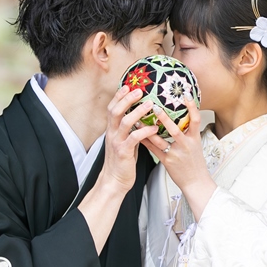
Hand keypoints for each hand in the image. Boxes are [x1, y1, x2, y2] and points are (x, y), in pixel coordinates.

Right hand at [79, 86, 158, 253]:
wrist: (115, 181)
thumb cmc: (123, 161)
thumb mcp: (124, 141)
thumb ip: (129, 129)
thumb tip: (140, 117)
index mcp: (112, 130)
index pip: (112, 108)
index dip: (119, 96)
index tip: (128, 85)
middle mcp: (112, 133)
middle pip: (115, 110)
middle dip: (127, 98)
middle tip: (139, 90)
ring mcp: (117, 142)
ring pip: (125, 122)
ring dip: (138, 111)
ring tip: (150, 104)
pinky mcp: (124, 152)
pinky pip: (134, 138)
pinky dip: (145, 131)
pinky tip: (154, 127)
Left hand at [142, 98, 216, 220]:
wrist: (196, 182)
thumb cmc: (195, 162)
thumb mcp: (196, 144)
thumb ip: (189, 131)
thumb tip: (182, 116)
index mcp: (194, 139)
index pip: (195, 120)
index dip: (192, 107)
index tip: (185, 94)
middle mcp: (186, 145)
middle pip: (174, 129)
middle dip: (164, 118)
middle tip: (153, 106)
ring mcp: (176, 154)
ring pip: (160, 140)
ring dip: (148, 129)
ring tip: (138, 118)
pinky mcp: (167, 161)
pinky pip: (153, 149)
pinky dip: (145, 140)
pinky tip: (137, 133)